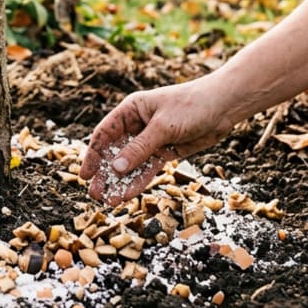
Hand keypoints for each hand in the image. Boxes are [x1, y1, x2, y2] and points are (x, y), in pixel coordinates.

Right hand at [79, 81, 232, 205]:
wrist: (223, 108)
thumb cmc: (191, 106)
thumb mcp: (163, 127)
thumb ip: (139, 149)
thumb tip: (116, 169)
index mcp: (131, 110)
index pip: (104, 134)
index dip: (93, 155)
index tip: (85, 174)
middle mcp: (137, 125)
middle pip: (115, 152)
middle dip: (105, 174)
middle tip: (95, 194)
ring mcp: (150, 140)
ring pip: (130, 165)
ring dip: (120, 182)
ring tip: (109, 201)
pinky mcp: (164, 152)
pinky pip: (147, 170)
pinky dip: (137, 182)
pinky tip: (127, 195)